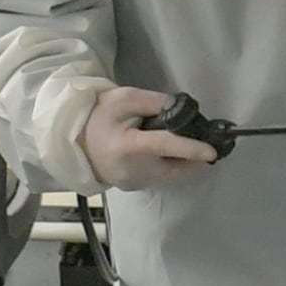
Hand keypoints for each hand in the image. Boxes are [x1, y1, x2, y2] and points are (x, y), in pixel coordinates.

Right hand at [80, 82, 219, 190]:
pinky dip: (166, 163)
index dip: (190, 148)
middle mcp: (134, 170)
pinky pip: (161, 175)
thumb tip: (184, 110)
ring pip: (171, 171)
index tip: (212, 152)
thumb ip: (155, 102)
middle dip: (188, 150)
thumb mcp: (124, 98)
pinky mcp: (136, 187)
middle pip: (174, 162)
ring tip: (170, 138)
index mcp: (128, 146)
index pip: (164, 146)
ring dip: (177, 157)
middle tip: (191, 131)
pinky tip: (157, 150)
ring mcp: (136, 182)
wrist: (74, 143)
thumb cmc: (99, 117)